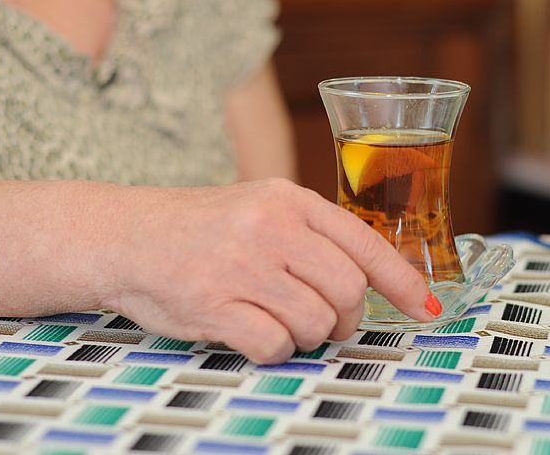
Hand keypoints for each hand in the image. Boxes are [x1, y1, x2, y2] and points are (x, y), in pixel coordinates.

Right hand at [104, 178, 437, 362]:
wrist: (124, 234)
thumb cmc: (199, 227)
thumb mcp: (259, 207)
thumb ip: (310, 235)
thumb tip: (368, 281)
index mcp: (288, 199)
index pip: (364, 243)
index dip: (403, 282)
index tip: (425, 308)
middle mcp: (269, 227)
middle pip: (347, 290)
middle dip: (346, 319)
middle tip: (327, 322)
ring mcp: (240, 265)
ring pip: (315, 323)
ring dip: (305, 335)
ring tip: (276, 320)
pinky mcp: (212, 304)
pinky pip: (274, 345)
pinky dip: (273, 350)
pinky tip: (250, 331)